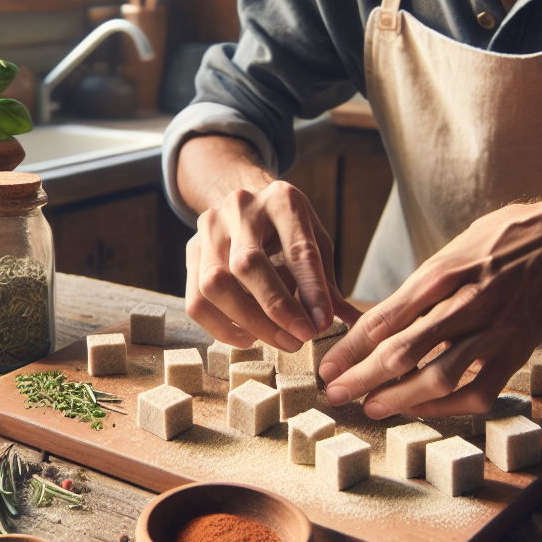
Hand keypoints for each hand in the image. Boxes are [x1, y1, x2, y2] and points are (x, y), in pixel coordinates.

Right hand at [185, 178, 361, 350]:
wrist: (245, 204)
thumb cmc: (287, 229)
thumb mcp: (314, 241)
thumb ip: (326, 280)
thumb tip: (350, 321)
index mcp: (281, 200)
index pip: (297, 248)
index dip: (311, 290)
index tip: (322, 324)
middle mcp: (240, 208)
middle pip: (248, 264)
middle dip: (276, 308)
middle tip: (301, 338)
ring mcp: (209, 229)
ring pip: (216, 284)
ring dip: (248, 322)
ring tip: (279, 341)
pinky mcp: (191, 252)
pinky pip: (196, 301)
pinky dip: (222, 328)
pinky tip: (249, 337)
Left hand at [319, 199, 541, 417]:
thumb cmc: (495, 246)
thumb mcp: (450, 254)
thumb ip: (416, 292)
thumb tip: (373, 329)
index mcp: (441, 273)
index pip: (384, 317)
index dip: (350, 347)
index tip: (327, 367)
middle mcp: (466, 302)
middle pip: (403, 349)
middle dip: (362, 376)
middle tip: (336, 393)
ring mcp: (494, 330)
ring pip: (439, 375)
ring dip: (399, 397)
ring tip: (371, 407)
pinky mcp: (517, 352)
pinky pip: (478, 392)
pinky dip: (447, 406)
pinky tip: (422, 407)